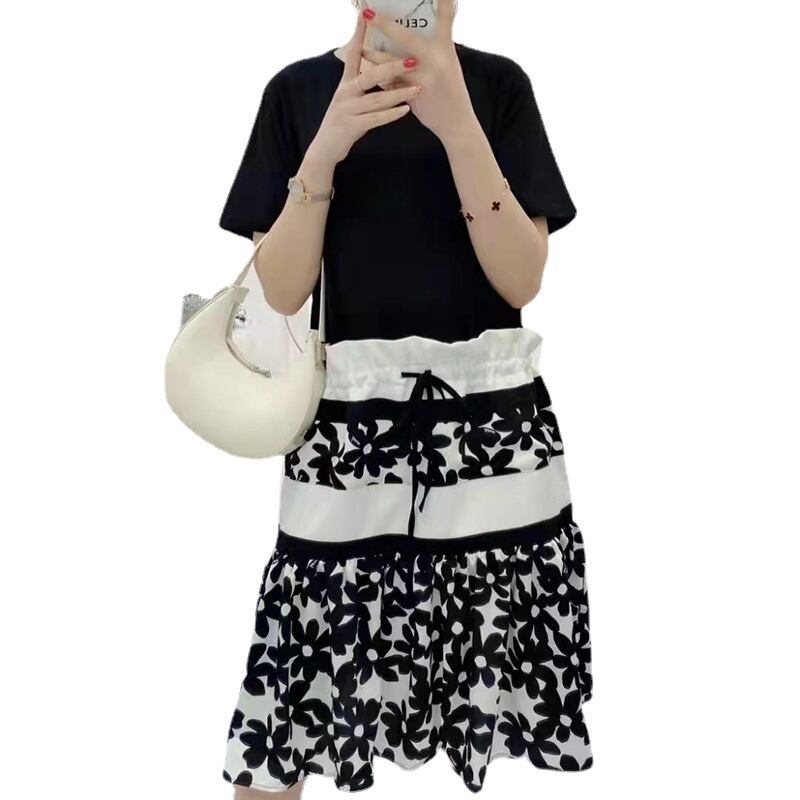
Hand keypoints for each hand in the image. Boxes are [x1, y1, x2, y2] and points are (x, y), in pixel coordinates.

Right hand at [305, 14, 421, 167]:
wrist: (326, 147)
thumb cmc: (344, 120)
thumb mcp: (351, 98)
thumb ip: (364, 83)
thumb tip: (383, 67)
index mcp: (346, 82)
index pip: (354, 53)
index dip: (359, 34)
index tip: (366, 14)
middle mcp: (345, 92)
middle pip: (370, 75)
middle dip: (392, 67)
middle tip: (413, 60)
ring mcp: (347, 109)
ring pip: (376, 98)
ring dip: (399, 93)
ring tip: (418, 88)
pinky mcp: (351, 126)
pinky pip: (375, 119)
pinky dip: (391, 114)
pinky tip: (406, 110)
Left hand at [361, 1, 477, 145]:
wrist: (456, 123)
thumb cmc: (451, 90)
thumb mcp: (449, 63)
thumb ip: (433, 48)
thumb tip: (413, 32)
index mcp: (446, 47)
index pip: (446, 15)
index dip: (443, 0)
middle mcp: (436, 59)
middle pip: (405, 37)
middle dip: (384, 24)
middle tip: (367, 12)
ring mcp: (423, 78)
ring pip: (391, 62)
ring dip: (373, 55)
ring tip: (360, 49)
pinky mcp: (413, 95)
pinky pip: (390, 83)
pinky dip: (379, 78)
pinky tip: (367, 73)